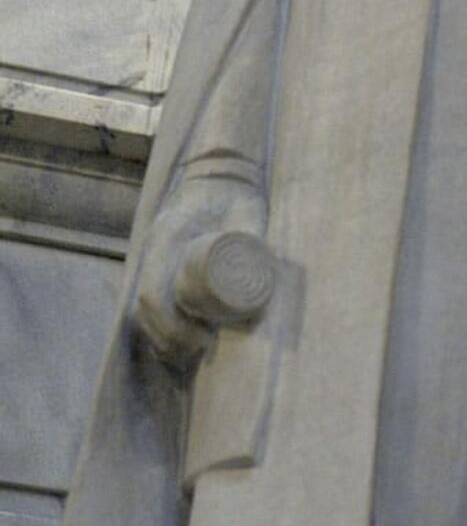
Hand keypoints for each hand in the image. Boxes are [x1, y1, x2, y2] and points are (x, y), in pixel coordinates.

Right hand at [132, 175, 265, 368]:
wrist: (222, 174)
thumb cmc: (237, 195)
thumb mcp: (246, 215)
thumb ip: (253, 243)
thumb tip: (265, 280)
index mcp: (167, 239)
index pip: (153, 294)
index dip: (172, 325)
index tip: (202, 339)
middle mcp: (155, 251)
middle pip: (145, 308)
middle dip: (168, 338)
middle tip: (201, 348)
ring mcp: (155, 258)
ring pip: (143, 309)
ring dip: (161, 336)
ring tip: (190, 351)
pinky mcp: (162, 264)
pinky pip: (149, 302)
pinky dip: (158, 327)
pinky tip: (175, 345)